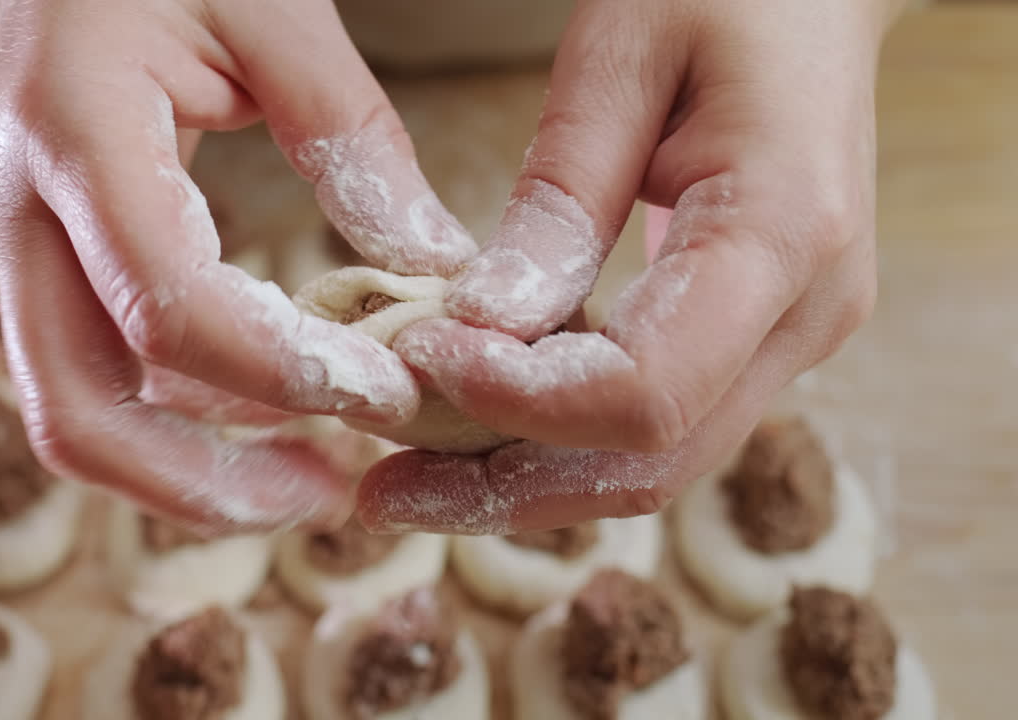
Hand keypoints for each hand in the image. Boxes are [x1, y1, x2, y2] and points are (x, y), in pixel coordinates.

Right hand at [0, 0, 475, 532]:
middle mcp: (21, 206)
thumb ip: (351, 134)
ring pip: (79, 411)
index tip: (388, 394)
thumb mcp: (275, 8)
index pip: (166, 305)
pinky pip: (101, 371)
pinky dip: (183, 415)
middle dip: (205, 484)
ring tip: (314, 473)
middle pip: (80, 410)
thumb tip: (432, 263)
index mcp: (76, 131)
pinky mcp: (49, 257)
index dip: (280, 372)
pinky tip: (271, 408)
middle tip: (327, 498)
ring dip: (193, 469)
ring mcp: (22, 240)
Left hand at [358, 0, 898, 533]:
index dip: (522, 401)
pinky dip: (560, 438)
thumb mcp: (624, 57)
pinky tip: (474, 428)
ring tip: (407, 479)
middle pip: (650, 460)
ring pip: (651, 462)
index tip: (419, 358)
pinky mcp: (754, 336)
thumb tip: (485, 326)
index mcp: (783, 235)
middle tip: (381, 494)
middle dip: (506, 489)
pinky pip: (654, 418)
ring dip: (523, 481)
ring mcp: (789, 336)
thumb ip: (562, 199)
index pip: (647, 389)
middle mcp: (805, 314)